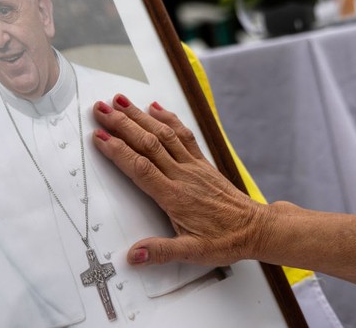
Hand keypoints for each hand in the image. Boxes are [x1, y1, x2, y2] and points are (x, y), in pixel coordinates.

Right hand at [92, 94, 272, 266]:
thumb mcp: (193, 253)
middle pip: (148, 143)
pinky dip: (168, 118)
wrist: (256, 228)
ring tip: (120, 102)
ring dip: (140, 116)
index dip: (118, 150)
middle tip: (100, 109)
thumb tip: (134, 255)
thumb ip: (161, 252)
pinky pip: (183, 135)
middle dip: (122, 124)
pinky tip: (155, 108)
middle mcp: (182, 175)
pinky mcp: (201, 162)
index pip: (140, 167)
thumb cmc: (226, 240)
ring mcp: (193, 165)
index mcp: (175, 196)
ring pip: (163, 134)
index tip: (100, 137)